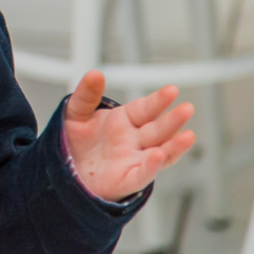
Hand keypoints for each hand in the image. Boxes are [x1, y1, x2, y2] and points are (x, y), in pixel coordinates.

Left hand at [63, 70, 194, 201]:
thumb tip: (94, 74)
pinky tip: (158, 156)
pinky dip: (151, 166)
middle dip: (173, 120)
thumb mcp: (77, 112)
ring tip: (188, 136)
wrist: (66, 169)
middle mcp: (135, 140)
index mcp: (125, 120)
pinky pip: (142, 174)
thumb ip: (87, 94)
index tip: (172, 90)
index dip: (158, 100)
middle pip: (158, 129)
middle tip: (187, 109)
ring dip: (174, 145)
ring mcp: (134, 159)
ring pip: (160, 152)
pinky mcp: (127, 179)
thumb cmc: (77, 141)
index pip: (146, 108)